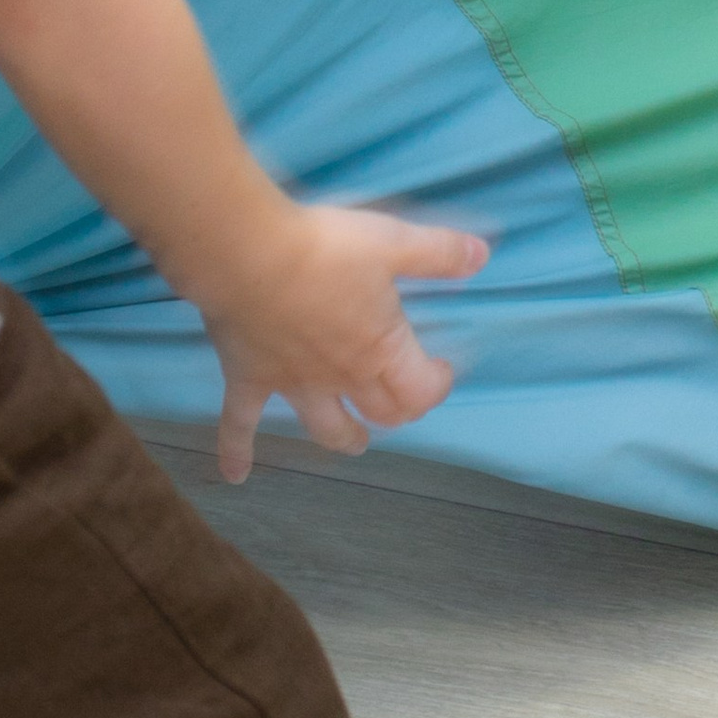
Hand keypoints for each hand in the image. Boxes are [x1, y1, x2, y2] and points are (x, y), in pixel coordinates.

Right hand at [203, 200, 490, 482]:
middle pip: (379, 413)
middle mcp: (339, 378)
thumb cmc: (327, 249)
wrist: (250, 256)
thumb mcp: (394, 241)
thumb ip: (438, 253)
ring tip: (355, 444)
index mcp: (379, 349)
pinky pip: (239, 425)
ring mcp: (291, 384)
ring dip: (343, 438)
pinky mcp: (247, 379)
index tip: (442, 370)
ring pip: (325, 427)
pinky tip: (235, 476)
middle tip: (404, 401)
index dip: (435, 386)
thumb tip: (483, 256)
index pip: (418, 391)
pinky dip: (237, 453)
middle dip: (398, 411)